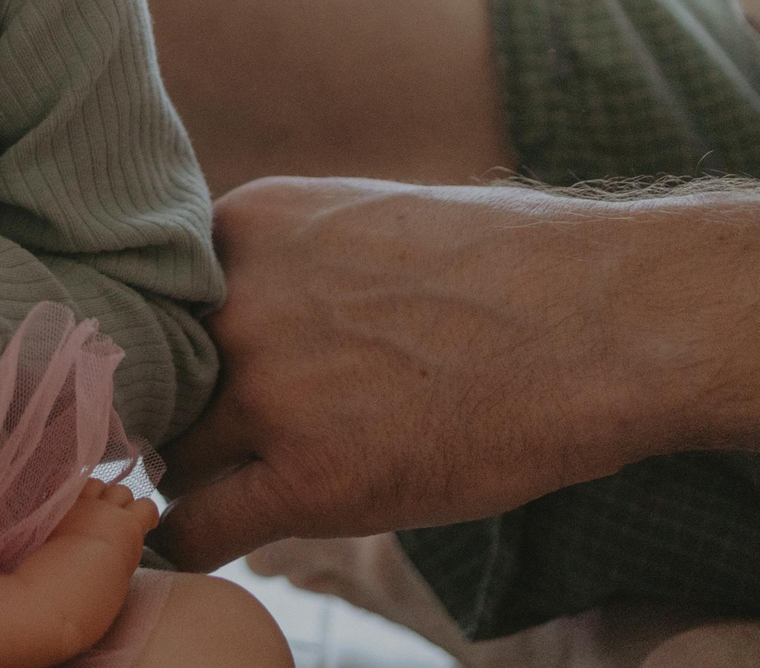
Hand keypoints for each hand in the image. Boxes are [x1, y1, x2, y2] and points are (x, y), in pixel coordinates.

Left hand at [157, 177, 649, 570]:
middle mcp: (238, 300)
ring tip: (230, 485)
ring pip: (173, 452)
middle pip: (155, 375)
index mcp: (249, 225)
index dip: (174, 342)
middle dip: (178, 408)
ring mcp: (268, 390)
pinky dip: (195, 543)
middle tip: (206, 434)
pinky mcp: (311, 479)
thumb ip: (287, 259)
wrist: (604, 318)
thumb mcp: (364, 217)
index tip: (190, 369)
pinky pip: (199, 526)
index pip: (158, 296)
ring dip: (194, 475)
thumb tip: (240, 307)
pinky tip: (216, 541)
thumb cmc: (511, 266)